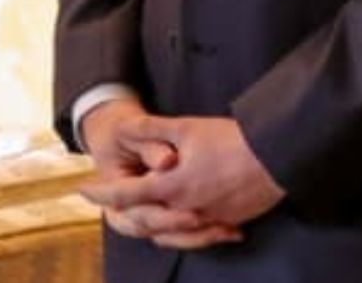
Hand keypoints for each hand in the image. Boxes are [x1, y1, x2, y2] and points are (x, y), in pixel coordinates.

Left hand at [80, 112, 277, 245]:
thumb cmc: (231, 139)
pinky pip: (201, 234)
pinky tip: (189, 223)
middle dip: (125, 213)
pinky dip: (188, 232)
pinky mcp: (230, 221)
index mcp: (172, 187)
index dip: (102, 193)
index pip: (127, 195)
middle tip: (110, 204)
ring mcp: (210, 219)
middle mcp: (188, 210)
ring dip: (155, 227)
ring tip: (144, 216)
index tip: (83, 190)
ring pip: (173, 235)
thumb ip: (151, 129)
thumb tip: (124, 127)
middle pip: (147, 221)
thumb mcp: (186, 127)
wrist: (279, 155)